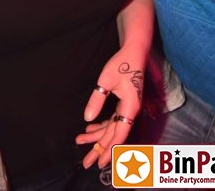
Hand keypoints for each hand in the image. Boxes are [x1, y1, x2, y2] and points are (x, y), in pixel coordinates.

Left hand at [76, 45, 144, 168]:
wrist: (134, 52)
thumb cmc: (122, 64)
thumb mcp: (106, 81)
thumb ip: (97, 100)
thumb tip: (87, 118)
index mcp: (129, 108)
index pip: (119, 134)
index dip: (109, 149)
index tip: (99, 162)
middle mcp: (130, 112)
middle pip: (114, 134)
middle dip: (100, 148)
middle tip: (86, 162)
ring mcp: (128, 108)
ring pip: (112, 128)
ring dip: (98, 135)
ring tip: (80, 141)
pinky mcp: (124, 104)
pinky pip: (113, 120)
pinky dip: (101, 125)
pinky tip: (89, 128)